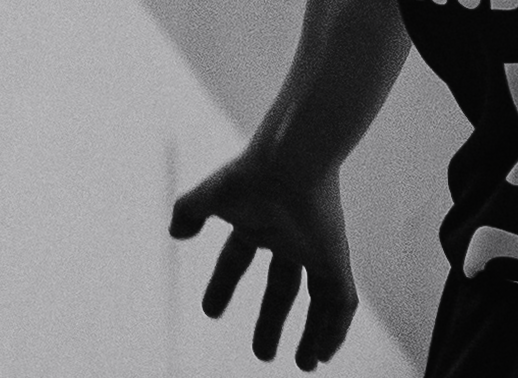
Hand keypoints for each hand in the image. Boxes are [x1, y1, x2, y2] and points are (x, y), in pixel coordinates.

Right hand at [168, 148, 358, 371]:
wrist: (291, 159)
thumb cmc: (252, 174)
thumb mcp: (211, 195)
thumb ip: (190, 210)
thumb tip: (175, 232)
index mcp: (256, 220)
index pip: (238, 257)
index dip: (224, 283)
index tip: (210, 312)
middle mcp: (287, 235)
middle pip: (283, 286)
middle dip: (272, 320)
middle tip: (263, 354)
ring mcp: (314, 246)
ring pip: (319, 297)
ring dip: (312, 332)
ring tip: (304, 365)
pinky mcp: (335, 255)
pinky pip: (342, 300)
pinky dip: (335, 329)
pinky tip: (325, 353)